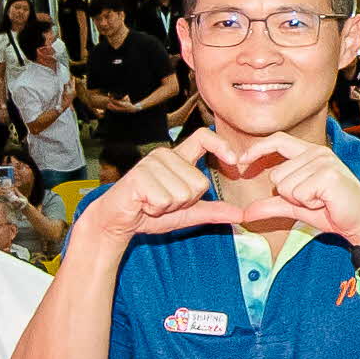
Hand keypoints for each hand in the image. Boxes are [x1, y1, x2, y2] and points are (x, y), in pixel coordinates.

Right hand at [87, 125, 245, 238]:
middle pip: (199, 183)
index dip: (221, 145)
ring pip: (183, 194)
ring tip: (151, 203)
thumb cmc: (150, 213)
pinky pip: (164, 200)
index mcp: (178, 159)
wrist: (117, 221)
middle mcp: (166, 156)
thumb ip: (213, 211)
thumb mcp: (187, 214)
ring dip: (169, 207)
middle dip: (185, 202)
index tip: (234, 160)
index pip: (203, 137)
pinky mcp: (139, 176)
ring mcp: (151, 163)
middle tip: (163, 202)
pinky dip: (156, 209)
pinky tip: (143, 204)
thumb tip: (241, 215)